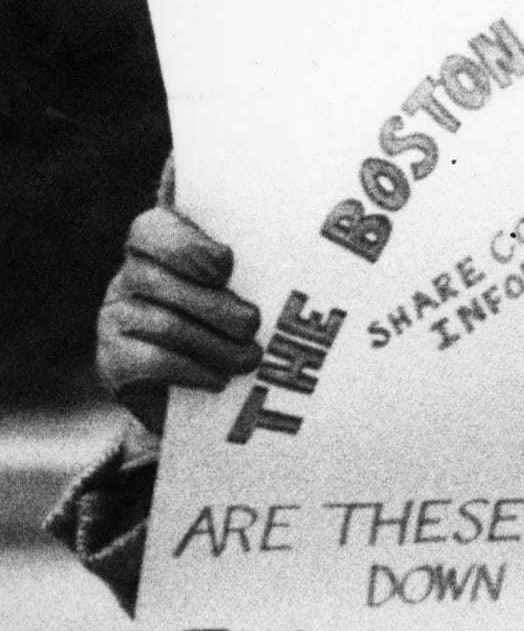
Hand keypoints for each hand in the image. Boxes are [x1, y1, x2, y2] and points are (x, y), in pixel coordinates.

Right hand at [97, 205, 261, 436]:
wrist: (201, 403)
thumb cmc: (237, 328)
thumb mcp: (250, 290)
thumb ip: (258, 265)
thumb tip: (304, 241)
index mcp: (161, 248)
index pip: (154, 226)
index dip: (187, 245)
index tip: (226, 266)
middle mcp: (131, 276)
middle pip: (159, 278)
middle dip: (216, 305)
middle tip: (252, 323)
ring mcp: (114, 317)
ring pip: (165, 324)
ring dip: (216, 345)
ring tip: (250, 359)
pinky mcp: (112, 360)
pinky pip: (150, 360)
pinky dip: (193, 371)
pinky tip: (219, 380)